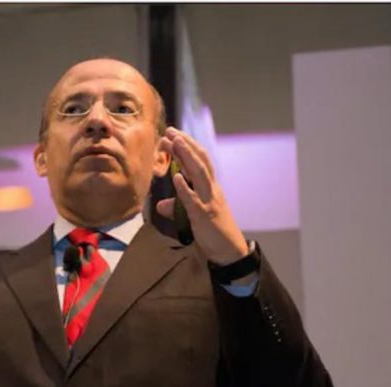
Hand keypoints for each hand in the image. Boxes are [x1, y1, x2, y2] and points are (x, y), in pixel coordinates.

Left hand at [155, 127, 248, 265]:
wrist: (229, 251)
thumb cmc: (213, 232)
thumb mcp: (193, 216)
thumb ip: (178, 207)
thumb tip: (161, 205)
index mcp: (210, 188)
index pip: (200, 162)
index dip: (188, 147)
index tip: (173, 136)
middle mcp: (211, 190)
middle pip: (200, 161)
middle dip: (185, 145)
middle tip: (170, 131)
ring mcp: (209, 201)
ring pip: (199, 174)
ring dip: (186, 157)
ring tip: (175, 142)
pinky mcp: (204, 216)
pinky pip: (193, 200)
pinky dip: (184, 188)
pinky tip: (176, 177)